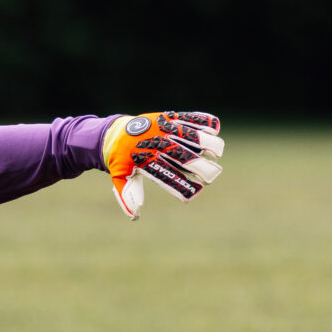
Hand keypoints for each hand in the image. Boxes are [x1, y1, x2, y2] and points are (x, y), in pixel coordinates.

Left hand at [101, 112, 224, 217]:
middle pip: (184, 157)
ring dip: (208, 143)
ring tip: (217, 153)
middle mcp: (157, 144)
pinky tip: (214, 129)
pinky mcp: (168, 117)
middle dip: (202, 167)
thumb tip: (135, 215)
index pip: (168, 176)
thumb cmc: (121, 159)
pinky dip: (203, 121)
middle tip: (212, 176)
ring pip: (190, 135)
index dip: (184, 185)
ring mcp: (163, 129)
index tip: (197, 191)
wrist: (113, 133)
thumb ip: (129, 194)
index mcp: (145, 161)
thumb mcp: (120, 177)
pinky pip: (189, 117)